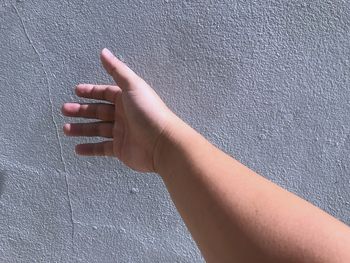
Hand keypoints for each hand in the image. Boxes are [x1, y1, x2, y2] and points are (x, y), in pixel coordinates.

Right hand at [62, 48, 174, 171]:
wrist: (161, 143)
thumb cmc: (148, 112)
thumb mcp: (133, 86)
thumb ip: (117, 70)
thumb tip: (103, 52)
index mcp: (126, 99)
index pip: (105, 93)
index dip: (91, 91)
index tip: (76, 91)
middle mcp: (123, 115)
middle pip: (98, 111)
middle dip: (81, 110)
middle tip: (65, 110)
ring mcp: (121, 133)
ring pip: (97, 130)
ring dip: (81, 129)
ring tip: (66, 129)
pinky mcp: (120, 149)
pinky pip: (102, 149)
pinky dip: (90, 149)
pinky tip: (77, 148)